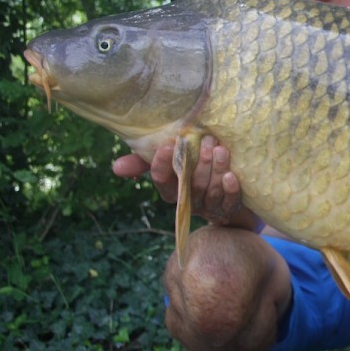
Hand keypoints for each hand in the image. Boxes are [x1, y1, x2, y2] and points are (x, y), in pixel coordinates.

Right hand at [113, 137, 258, 228]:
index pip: (162, 181)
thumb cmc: (196, 166)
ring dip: (215, 170)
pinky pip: (229, 203)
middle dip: (198, 163)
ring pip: (210, 192)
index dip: (163, 165)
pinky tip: (231, 175)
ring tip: (220, 149)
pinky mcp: (229, 209)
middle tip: (206, 140)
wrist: (233, 185)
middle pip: (191, 186)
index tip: (170, 145)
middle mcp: (190, 201)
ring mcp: (210, 207)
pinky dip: (230, 189)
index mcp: (173, 190)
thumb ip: (146, 161)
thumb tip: (116, 167)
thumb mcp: (174, 159)